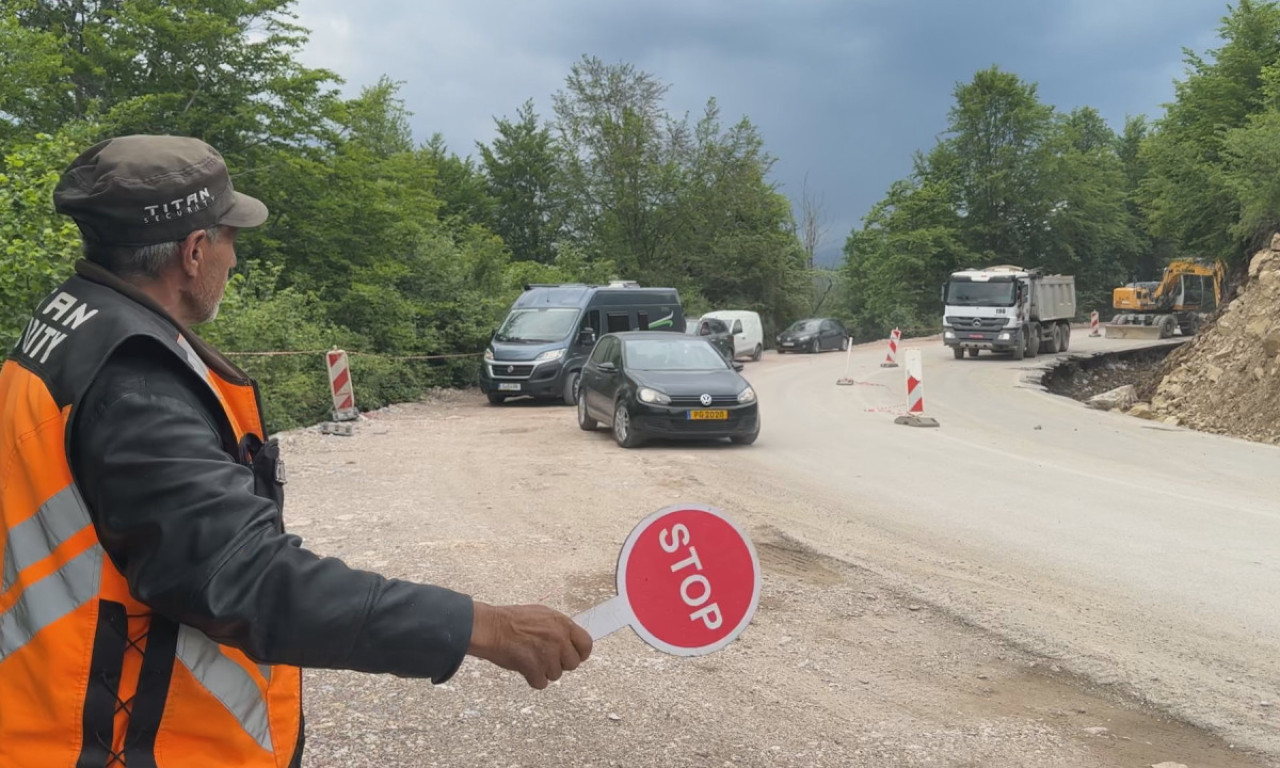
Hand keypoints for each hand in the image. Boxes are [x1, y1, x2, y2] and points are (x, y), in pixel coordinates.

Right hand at [468, 601, 592, 688]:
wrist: (491, 628)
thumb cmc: (512, 620)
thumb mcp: (543, 615)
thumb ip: (560, 628)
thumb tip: (571, 640)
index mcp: (563, 624)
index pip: (586, 644)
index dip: (581, 653)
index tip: (574, 656)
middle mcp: (559, 639)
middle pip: (572, 664)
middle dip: (560, 664)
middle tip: (545, 657)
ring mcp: (547, 655)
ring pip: (556, 675)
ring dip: (544, 671)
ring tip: (530, 657)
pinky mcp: (535, 669)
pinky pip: (541, 683)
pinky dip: (532, 678)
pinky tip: (524, 666)